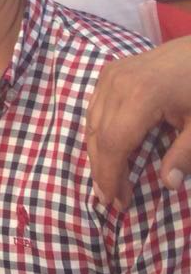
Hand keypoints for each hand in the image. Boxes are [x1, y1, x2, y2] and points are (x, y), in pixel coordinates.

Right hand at [86, 39, 190, 206]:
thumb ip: (186, 154)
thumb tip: (169, 185)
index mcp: (142, 95)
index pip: (114, 143)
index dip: (111, 176)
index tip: (117, 202)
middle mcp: (118, 83)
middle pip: (98, 135)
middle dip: (102, 170)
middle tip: (111, 199)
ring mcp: (111, 74)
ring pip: (91, 122)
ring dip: (97, 154)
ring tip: (108, 181)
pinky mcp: (110, 71)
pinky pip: (94, 108)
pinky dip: (97, 133)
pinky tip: (107, 151)